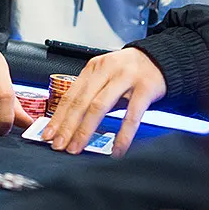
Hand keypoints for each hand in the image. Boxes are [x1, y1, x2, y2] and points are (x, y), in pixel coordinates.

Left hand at [41, 47, 164, 156]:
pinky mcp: (145, 89)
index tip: (47, 134)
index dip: (57, 117)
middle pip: (81, 102)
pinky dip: (123, 135)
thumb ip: (91, 96)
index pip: (70, 95)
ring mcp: (125, 79)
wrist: (161, 58)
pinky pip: (132, 116)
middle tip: (58, 145)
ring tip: (77, 148)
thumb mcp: (105, 77)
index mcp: (93, 68)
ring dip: (85, 130)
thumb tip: (70, 124)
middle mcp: (106, 71)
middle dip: (67, 126)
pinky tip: (117, 150)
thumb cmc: (129, 71)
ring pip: (99, 107)